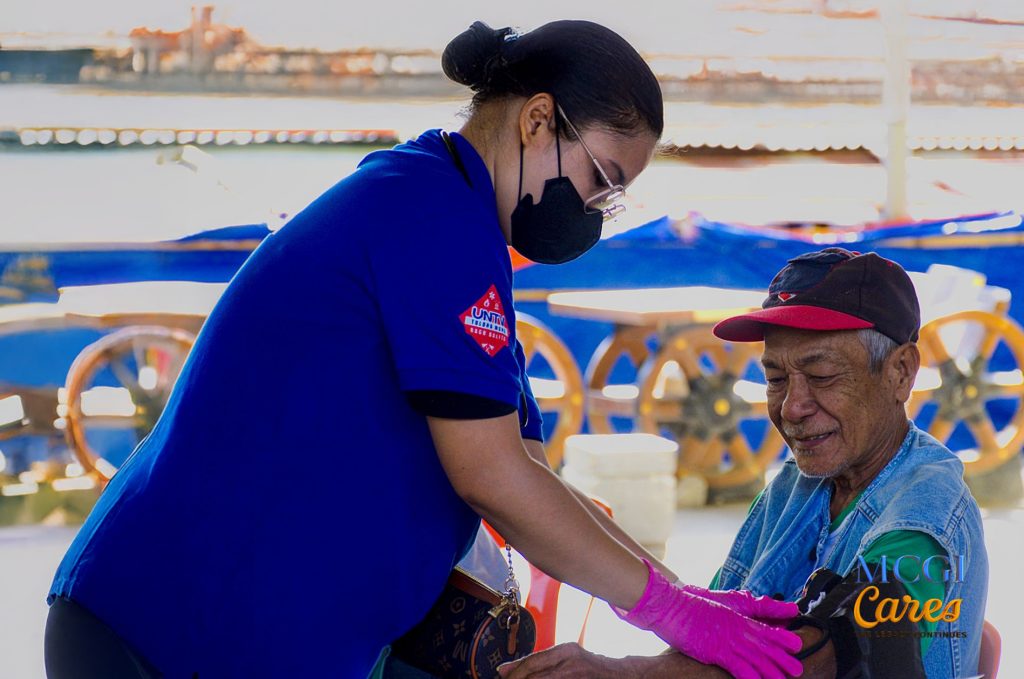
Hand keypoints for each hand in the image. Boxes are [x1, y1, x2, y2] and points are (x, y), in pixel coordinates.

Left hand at [497, 643, 634, 678]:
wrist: (622, 675)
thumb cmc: (589, 667)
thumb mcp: (565, 658)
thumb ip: (539, 662)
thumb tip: (504, 670)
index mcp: (566, 650)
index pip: (532, 662)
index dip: (515, 672)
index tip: (502, 676)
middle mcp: (571, 661)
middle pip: (535, 675)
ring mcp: (576, 676)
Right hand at [618, 561, 803, 678]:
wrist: (671, 607)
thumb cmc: (688, 609)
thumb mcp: (713, 610)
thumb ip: (728, 619)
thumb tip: (736, 626)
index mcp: (736, 618)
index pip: (764, 628)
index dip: (781, 636)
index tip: (796, 644)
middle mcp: (736, 628)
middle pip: (765, 645)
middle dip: (782, 657)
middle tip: (798, 668)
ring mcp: (727, 639)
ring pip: (756, 657)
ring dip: (771, 670)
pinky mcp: (716, 650)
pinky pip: (737, 665)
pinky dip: (749, 674)